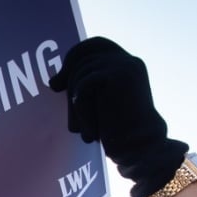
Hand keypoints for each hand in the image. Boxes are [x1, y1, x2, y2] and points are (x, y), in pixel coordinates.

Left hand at [49, 37, 187, 196]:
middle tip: (55, 87)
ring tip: (86, 130)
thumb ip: (87, 88)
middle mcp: (128, 61)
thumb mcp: (101, 106)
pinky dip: (81, 113)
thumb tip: (54, 80)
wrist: (141, 151)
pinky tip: (91, 132)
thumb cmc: (119, 135)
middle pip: (85, 54)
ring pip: (80, 74)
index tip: (59, 79)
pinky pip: (83, 88)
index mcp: (128, 65)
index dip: (75, 56)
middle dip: (68, 72)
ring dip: (76, 106)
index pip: (96, 45)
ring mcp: (124, 66)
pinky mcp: (118, 75)